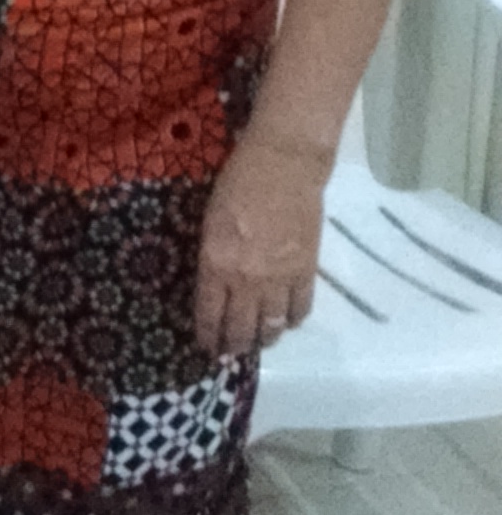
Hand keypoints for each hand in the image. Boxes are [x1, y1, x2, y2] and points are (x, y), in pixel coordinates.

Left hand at [194, 131, 326, 359]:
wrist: (284, 164)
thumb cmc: (238, 183)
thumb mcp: (209, 222)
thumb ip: (212, 259)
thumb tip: (215, 287)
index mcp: (216, 264)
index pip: (210, 316)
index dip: (208, 338)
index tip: (208, 347)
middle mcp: (246, 280)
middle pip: (241, 331)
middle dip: (234, 346)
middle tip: (231, 350)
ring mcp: (279, 279)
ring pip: (272, 327)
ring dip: (265, 339)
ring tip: (260, 339)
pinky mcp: (307, 271)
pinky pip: (301, 310)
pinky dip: (294, 320)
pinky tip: (288, 320)